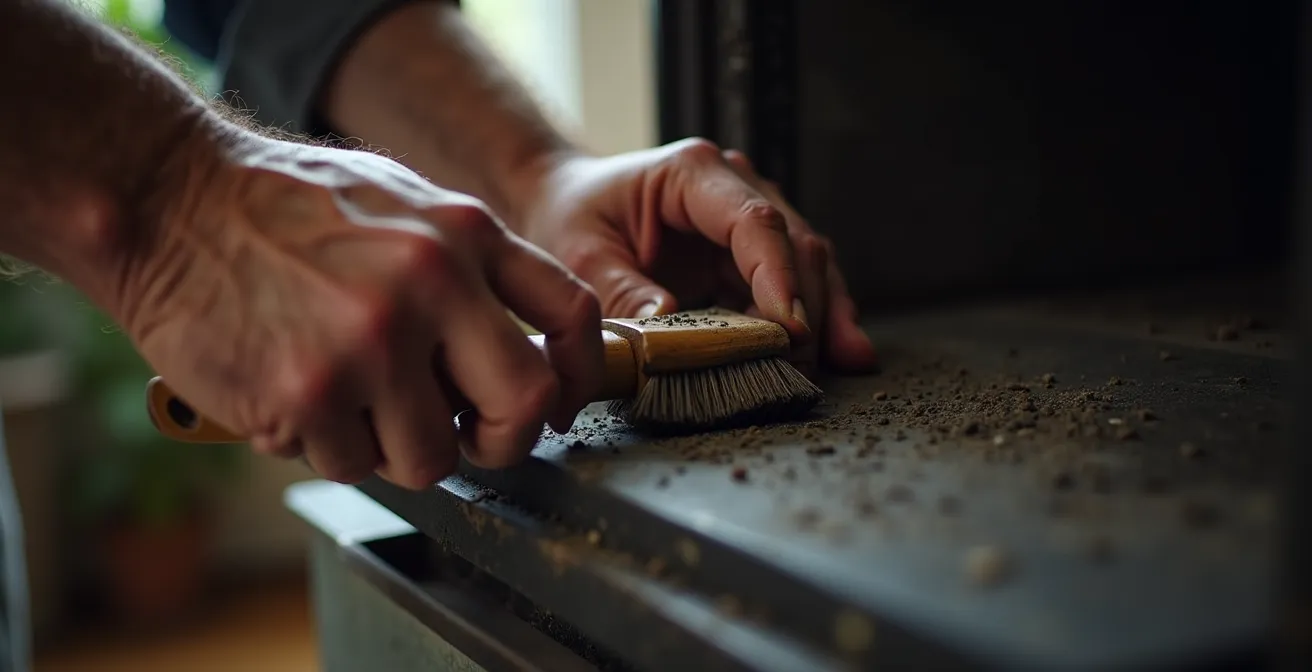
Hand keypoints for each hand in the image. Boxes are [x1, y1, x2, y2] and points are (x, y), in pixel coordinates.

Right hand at [118, 133, 602, 489]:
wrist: (166, 199)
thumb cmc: (283, 207)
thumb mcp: (401, 201)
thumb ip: (468, 266)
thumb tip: (525, 347)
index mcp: (464, 234)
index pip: (573, 315)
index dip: (580, 376)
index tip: (558, 404)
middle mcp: (429, 285)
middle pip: (525, 404)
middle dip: (502, 440)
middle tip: (468, 435)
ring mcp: (369, 343)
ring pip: (433, 456)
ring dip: (396, 447)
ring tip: (351, 398)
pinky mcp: (306, 394)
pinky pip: (351, 464)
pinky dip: (328, 446)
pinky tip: (297, 393)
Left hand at [517, 138, 875, 372]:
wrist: (566, 201)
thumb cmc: (571, 217)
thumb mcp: (580, 254)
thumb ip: (621, 292)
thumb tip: (668, 326)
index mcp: (692, 174)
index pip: (754, 222)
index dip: (778, 276)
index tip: (789, 327)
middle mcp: (733, 187)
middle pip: (793, 244)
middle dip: (806, 306)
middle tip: (802, 365)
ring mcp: (747, 217)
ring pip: (807, 263)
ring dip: (824, 314)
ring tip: (841, 362)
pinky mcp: (748, 252)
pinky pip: (793, 284)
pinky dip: (813, 318)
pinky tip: (840, 352)